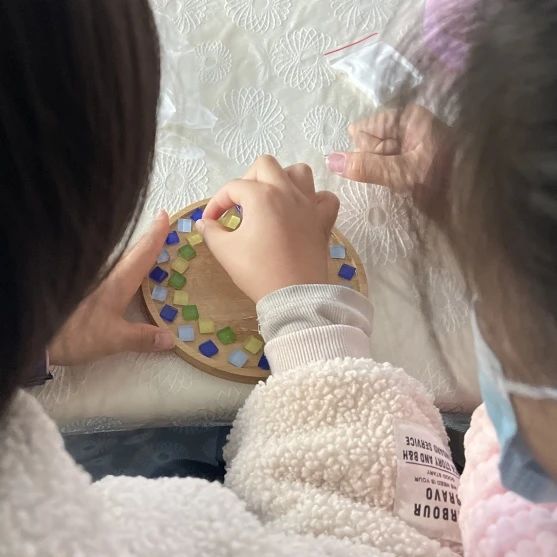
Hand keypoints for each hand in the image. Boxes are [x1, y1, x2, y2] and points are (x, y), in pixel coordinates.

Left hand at [49, 212, 174, 364]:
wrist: (34, 331)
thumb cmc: (76, 332)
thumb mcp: (112, 339)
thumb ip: (141, 338)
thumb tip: (170, 339)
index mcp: (118, 281)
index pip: (142, 253)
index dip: (155, 235)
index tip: (164, 215)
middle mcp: (106, 274)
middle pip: (132, 252)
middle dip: (148, 239)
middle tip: (161, 226)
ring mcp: (93, 279)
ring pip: (120, 260)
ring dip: (135, 253)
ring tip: (148, 249)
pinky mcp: (82, 287)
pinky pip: (110, 270)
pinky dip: (122, 267)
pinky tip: (122, 273)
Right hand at [197, 156, 338, 302]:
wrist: (294, 296)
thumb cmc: (258, 271)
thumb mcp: (225, 251)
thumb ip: (211, 231)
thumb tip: (203, 222)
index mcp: (261, 196)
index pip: (232, 188)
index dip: (216, 203)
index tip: (210, 222)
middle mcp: (287, 192)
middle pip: (265, 165)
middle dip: (248, 179)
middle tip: (241, 204)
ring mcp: (309, 205)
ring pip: (299, 172)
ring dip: (283, 179)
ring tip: (272, 199)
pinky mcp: (324, 221)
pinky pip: (325, 198)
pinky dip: (315, 200)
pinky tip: (303, 211)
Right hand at [326, 104, 448, 192]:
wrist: (478, 201)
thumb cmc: (446, 180)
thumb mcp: (403, 173)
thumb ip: (366, 167)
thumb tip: (329, 161)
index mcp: (408, 117)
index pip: (364, 129)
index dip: (366, 151)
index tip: (383, 166)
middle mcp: (408, 124)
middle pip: (370, 142)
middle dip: (375, 162)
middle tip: (399, 177)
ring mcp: (411, 142)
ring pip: (378, 157)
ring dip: (383, 173)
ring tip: (406, 183)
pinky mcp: (414, 158)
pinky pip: (388, 165)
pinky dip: (391, 177)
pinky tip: (405, 185)